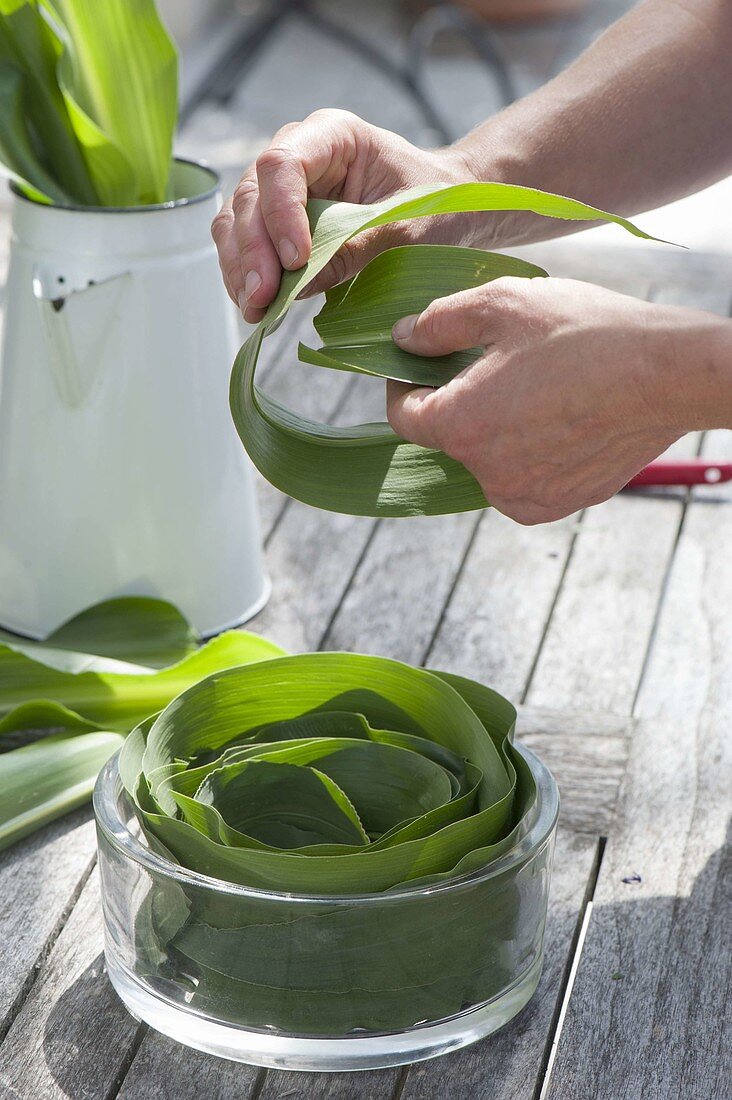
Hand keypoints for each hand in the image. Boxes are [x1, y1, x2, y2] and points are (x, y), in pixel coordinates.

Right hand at [211, 109, 474, 322]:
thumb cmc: (437, 206)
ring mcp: (283, 188)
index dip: (280, 213)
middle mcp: (299, 154)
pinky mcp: (278, 222)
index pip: (283, 164)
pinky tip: (257, 306)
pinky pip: (246, 245)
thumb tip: (299, 284)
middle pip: (251, 194)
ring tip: (255, 308)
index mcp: (334, 135)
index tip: (297, 261)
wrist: (447, 210)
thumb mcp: (408, 228)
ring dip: (240, 267)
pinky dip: (246, 275)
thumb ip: (356, 249)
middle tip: (262, 297)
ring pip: (238, 221)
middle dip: (252, 250)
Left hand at [387, 277, 687, 524]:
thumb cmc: (585, 333)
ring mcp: (524, 494)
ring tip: (538, 390)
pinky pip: (523, 481)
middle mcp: (486, 473)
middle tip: (498, 364)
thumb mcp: (503, 304)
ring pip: (488, 460)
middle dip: (462, 401)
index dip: (406, 385)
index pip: (407, 415)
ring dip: (498, 430)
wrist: (667, 375)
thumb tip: (403, 338)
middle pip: (451, 437)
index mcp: (461, 426)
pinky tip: (559, 420)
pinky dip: (530, 456)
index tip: (423, 363)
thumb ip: (439, 322)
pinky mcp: (559, 504)